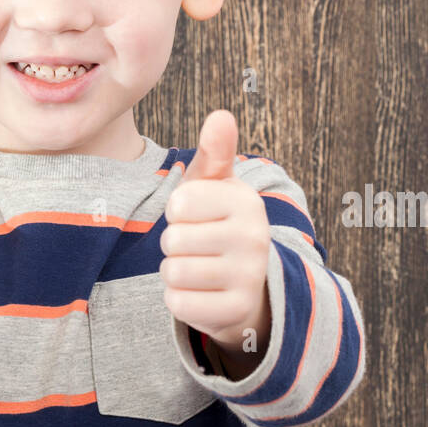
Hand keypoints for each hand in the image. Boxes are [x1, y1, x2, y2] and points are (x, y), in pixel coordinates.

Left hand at [159, 109, 270, 351]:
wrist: (247, 283)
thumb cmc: (217, 223)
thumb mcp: (215, 186)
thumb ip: (215, 151)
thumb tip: (221, 114)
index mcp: (246, 201)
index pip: (178, 204)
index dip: (176, 212)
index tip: (196, 216)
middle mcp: (254, 238)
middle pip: (173, 240)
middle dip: (174, 244)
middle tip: (197, 246)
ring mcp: (249, 277)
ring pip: (173, 273)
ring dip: (174, 272)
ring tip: (198, 267)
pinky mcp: (235, 312)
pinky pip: (178, 303)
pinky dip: (179, 299)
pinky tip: (200, 292)